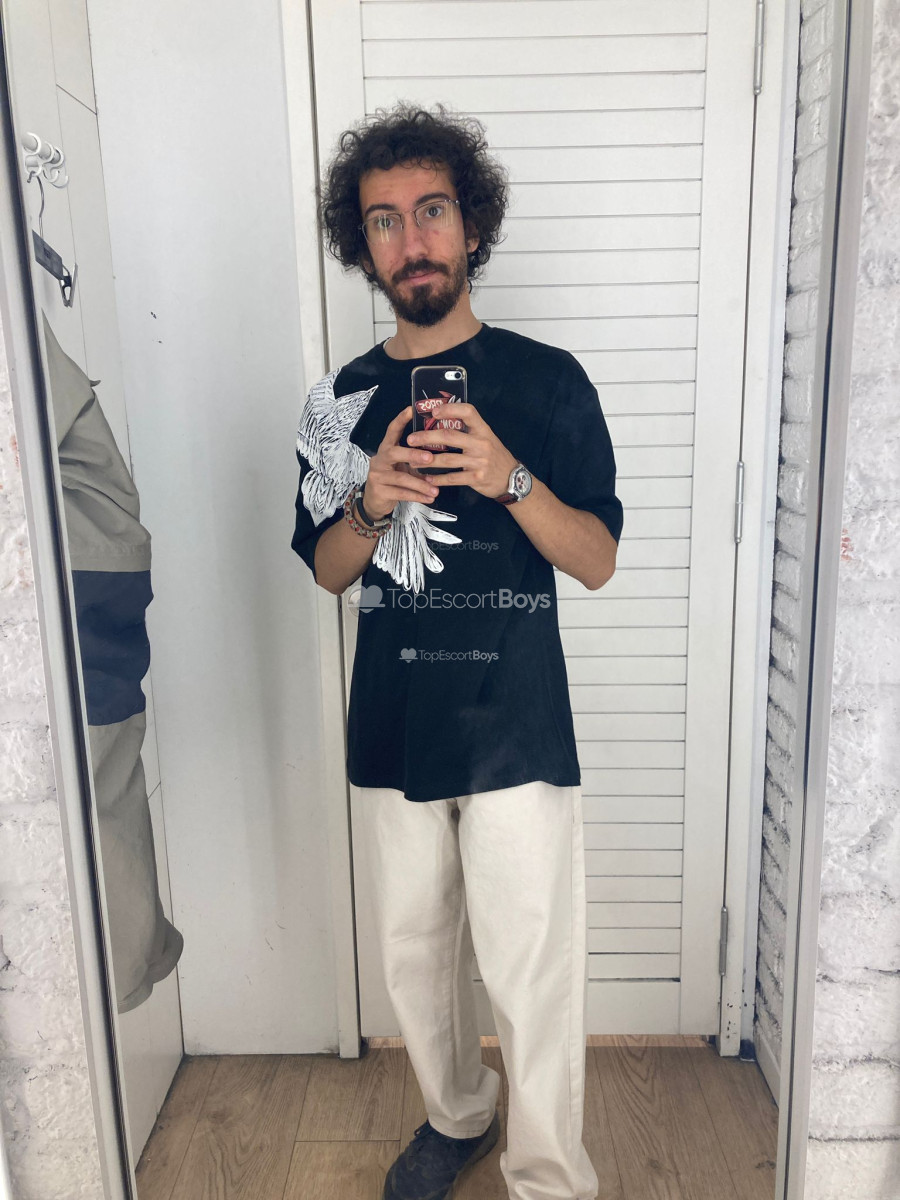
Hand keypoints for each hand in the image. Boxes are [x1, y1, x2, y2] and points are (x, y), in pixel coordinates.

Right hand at [361, 405, 440, 519]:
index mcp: (386, 449)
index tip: (412, 409)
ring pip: (400, 478)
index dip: (401, 420)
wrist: (375, 502)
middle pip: (394, 452)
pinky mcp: (379, 491)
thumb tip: (441, 450)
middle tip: (430, 457)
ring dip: (420, 484)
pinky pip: (401, 493)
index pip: (391, 431)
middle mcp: (379, 459)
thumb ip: (415, 458)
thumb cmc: (393, 479)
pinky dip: (417, 496)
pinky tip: (430, 498)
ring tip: (436, 489)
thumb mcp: (402, 466)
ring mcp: (377, 476)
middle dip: (412, 454)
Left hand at [406, 403, 517, 499]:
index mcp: (483, 430)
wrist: (512, 479)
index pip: (468, 412)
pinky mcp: (477, 478)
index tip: (433, 411)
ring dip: (428, 461)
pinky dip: (438, 479)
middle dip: (427, 437)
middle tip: (411, 439)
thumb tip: (441, 420)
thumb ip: (468, 431)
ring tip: (413, 461)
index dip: (450, 409)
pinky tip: (427, 478)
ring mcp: (479, 461)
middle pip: (450, 436)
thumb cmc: (494, 456)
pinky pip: (453, 478)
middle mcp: (481, 443)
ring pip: (448, 459)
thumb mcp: (487, 438)